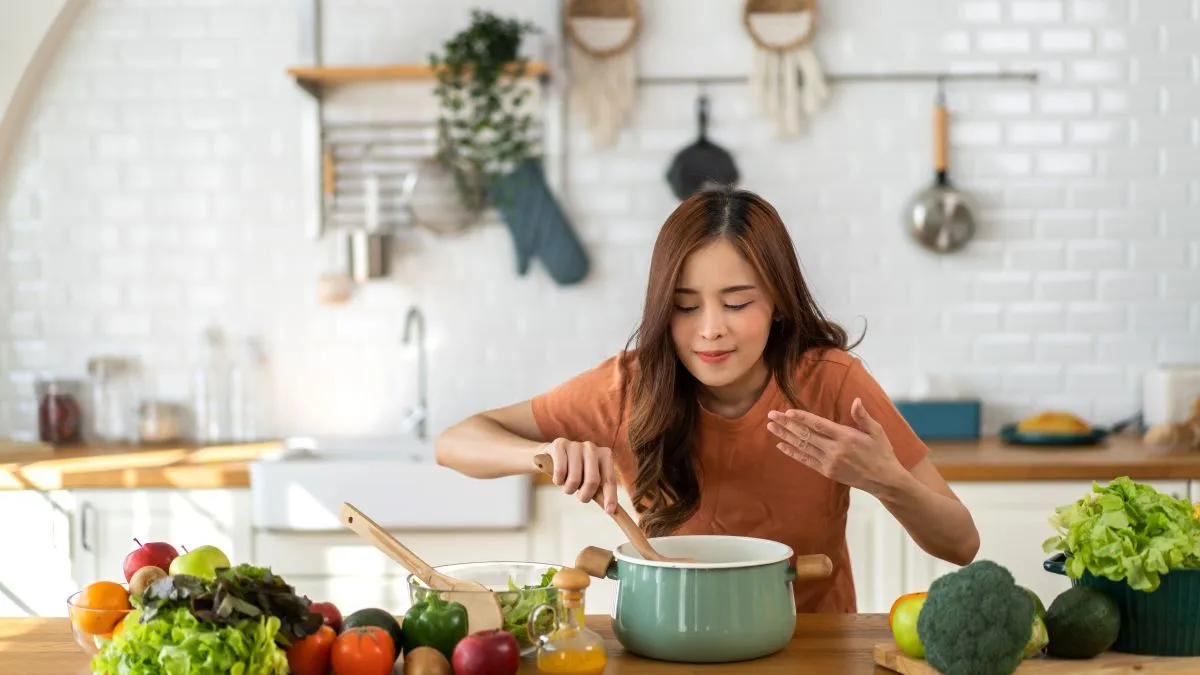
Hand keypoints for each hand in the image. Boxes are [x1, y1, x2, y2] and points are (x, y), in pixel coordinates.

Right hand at [543, 438, 617, 513]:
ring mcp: (575, 445)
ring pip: (575, 479)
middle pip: (592, 481)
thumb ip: (600, 492)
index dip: (610, 496)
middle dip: (585, 495)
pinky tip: (558, 476)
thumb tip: (612, 511)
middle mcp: (592, 448)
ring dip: (569, 489)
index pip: (609, 479)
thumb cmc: (574, 470)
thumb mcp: (589, 479)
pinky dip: (558, 480)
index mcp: (604, 455)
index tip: (609, 511)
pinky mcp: (559, 445)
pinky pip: (560, 472)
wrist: (549, 455)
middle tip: (580, 497)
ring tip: (567, 484)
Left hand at [766, 398, 903, 492]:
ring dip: (785, 436)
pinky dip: (792, 452)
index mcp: (846, 437)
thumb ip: (863, 416)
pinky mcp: (827, 471)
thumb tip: (856, 400)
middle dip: (787, 424)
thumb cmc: (881, 452)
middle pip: (805, 435)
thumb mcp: (876, 432)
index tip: (787, 411)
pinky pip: (806, 460)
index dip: (802, 418)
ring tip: (771, 427)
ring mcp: (829, 462)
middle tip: (771, 415)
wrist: (884, 480)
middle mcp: (835, 450)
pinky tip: (781, 445)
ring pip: (803, 447)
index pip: (819, 425)